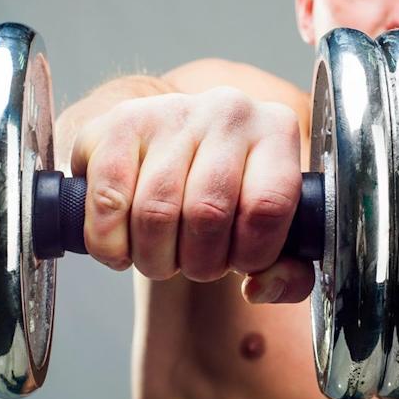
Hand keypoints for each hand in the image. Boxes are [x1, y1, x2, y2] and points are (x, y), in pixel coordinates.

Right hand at [70, 87, 314, 302]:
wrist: (169, 145)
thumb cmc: (226, 194)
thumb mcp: (271, 230)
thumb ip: (288, 273)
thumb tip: (261, 288)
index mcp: (276, 131)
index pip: (268, 206)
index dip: (251, 254)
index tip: (239, 263)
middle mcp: (228, 111)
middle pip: (207, 213)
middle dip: (198, 263)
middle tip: (194, 264)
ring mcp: (171, 111)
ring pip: (155, 212)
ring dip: (153, 258)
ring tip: (160, 256)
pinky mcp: (121, 122)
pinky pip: (110, 201)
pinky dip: (110, 243)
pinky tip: (121, 247)